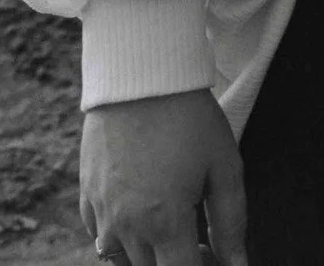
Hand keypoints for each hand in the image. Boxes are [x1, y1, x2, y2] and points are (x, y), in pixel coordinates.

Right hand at [80, 88, 248, 265]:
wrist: (140, 75)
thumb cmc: (189, 117)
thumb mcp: (224, 166)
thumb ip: (231, 223)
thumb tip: (237, 263)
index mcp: (165, 222)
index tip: (212, 255)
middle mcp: (127, 225)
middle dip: (176, 262)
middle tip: (198, 239)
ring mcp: (101, 212)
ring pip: (122, 260)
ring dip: (148, 253)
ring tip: (171, 224)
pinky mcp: (86, 194)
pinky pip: (100, 236)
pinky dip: (120, 236)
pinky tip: (142, 211)